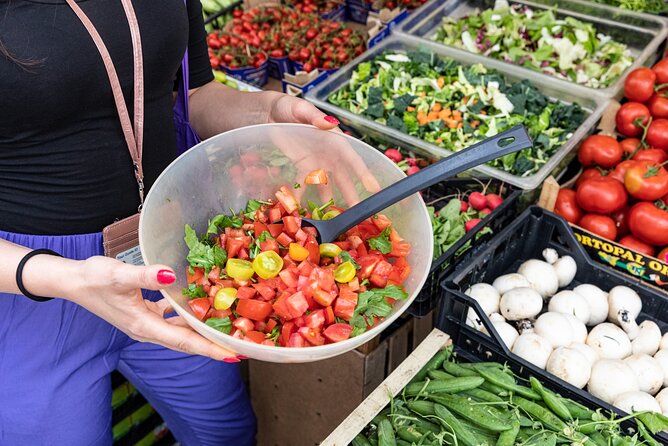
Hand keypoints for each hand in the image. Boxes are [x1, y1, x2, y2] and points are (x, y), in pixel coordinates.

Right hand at [67, 256, 237, 361]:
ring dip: (202, 330)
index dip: (210, 348)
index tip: (233, 354)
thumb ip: (146, 276)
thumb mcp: (119, 275)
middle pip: (187, 341)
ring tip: (228, 326)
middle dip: (213, 344)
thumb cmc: (93, 278)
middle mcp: (147, 330)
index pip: (184, 341)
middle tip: (241, 343)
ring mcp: (146, 324)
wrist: (72, 281)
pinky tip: (199, 304)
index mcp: (144, 326)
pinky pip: (173, 319)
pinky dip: (188, 315)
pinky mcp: (144, 315)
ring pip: (181, 331)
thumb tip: (171, 275)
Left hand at [265, 94, 380, 204]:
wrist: (269, 113)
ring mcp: (316, 162)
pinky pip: (304, 184)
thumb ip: (314, 116)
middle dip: (351, 194)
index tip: (374, 188)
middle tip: (358, 212)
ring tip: (337, 218)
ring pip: (327, 184)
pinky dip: (303, 196)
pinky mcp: (301, 167)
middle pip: (343, 177)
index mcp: (334, 139)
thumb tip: (329, 122)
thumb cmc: (288, 107)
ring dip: (331, 201)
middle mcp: (328, 154)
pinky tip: (302, 208)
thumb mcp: (301, 108)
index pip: (353, 158)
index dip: (364, 174)